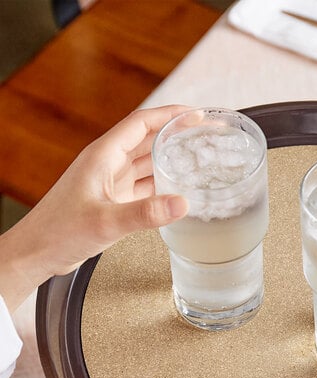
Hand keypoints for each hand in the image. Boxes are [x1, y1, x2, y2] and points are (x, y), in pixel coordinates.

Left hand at [0, 105, 189, 311]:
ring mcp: (111, 182)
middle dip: (177, 132)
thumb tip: (182, 203)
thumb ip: (145, 213)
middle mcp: (108, 164)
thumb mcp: (105, 222)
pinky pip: (145, 185)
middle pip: (149, 138)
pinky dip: (164, 183)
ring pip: (148, 162)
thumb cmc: (59, 231)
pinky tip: (179, 189)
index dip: (171, 115)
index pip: (142, 123)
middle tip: (206, 133)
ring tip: (199, 156)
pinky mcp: (114, 200)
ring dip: (172, 157)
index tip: (197, 114)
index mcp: (103, 156)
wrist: (38, 252)